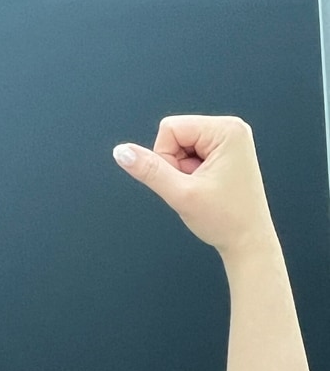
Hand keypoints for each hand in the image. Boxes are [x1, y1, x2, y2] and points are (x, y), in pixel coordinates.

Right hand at [113, 115, 275, 255]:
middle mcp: (231, 129)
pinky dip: (191, 175)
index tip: (185, 181)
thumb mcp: (181, 194)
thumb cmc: (227, 220)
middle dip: (176, 166)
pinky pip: (192, 156)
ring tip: (203, 190)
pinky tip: (206, 190)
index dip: (165, 158)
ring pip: (181, 147)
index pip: (169, 128)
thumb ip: (149, 170)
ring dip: (183, 172)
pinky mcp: (226, 154)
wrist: (248, 243)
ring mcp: (230, 141)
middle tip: (196, 188)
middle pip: (175, 135)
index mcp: (226, 130)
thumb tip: (121, 152)